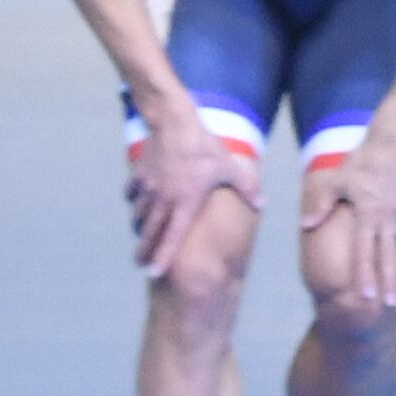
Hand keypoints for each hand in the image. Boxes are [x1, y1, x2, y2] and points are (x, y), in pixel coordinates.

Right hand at [125, 104, 253, 277]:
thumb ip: (246, 188)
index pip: (173, 237)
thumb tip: (262, 204)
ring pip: (140, 214)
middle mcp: (163, 199)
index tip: (153, 274)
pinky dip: (134, 201)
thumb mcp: (229, 167)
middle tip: (140, 264)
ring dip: (140, 227)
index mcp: (185, 202)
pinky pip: (133, 194)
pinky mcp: (139, 174)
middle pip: (150, 233)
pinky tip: (137, 202)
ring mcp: (149, 188)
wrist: (174, 122)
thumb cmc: (204, 146)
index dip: (163, 257)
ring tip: (141, 237)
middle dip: (144, 251)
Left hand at [304, 127, 395, 308]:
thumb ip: (321, 204)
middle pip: (390, 256)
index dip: (365, 276)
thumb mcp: (336, 181)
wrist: (391, 139)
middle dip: (390, 281)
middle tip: (391, 304)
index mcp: (367, 216)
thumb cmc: (360, 160)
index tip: (367, 297)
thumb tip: (305, 226)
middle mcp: (389, 218)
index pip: (365, 253)